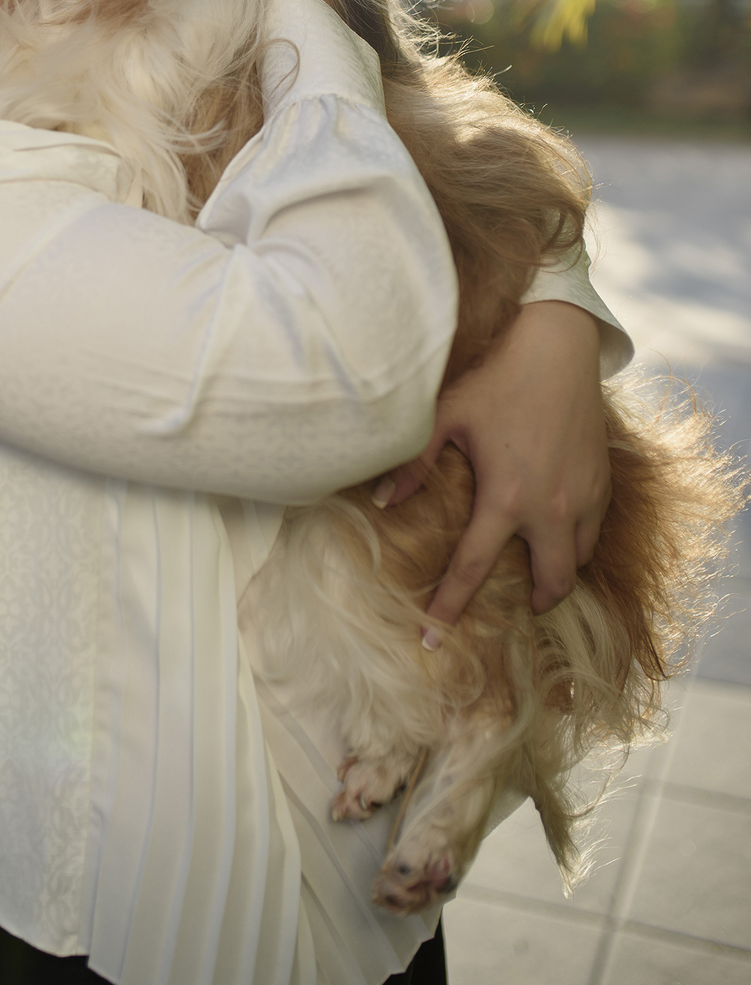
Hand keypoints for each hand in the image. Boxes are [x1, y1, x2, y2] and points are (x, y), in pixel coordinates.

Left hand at [375, 300, 609, 637]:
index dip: (450, 607)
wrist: (558, 346)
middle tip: (518, 604)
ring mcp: (584, 497)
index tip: (431, 638)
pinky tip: (558, 528)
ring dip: (559, 571)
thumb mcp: (447, 416)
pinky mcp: (603, 481)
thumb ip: (416, 463)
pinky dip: (576, 539)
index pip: (474, 569)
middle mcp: (552, 508)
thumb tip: (383, 500)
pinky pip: (594, 529)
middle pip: (551, 583)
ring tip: (538, 567)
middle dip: (535, 601)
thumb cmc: (497, 378)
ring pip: (578, 559)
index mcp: (507, 498)